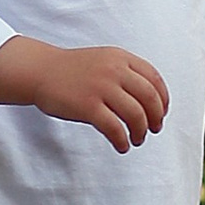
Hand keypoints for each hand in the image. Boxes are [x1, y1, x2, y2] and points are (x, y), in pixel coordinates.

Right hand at [0, 36, 170, 150]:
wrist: (41, 71)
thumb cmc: (73, 70)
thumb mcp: (104, 60)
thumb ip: (126, 73)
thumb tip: (151, 101)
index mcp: (121, 58)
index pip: (154, 79)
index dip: (163, 100)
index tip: (161, 113)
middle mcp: (114, 70)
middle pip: (150, 98)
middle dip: (156, 118)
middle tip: (153, 129)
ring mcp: (101, 88)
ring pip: (136, 115)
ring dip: (141, 132)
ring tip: (137, 139)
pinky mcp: (88, 106)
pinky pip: (115, 128)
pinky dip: (122, 141)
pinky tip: (121, 146)